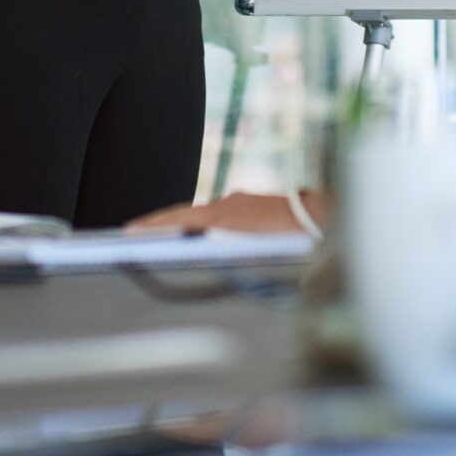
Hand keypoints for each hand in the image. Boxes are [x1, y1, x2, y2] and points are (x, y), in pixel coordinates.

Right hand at [130, 190, 320, 233]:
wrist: (328, 220)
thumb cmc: (294, 240)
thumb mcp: (251, 252)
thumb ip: (219, 252)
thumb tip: (191, 252)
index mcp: (225, 213)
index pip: (176, 218)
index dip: (149, 227)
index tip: (126, 233)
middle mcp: (230, 203)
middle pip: (186, 216)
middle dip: (161, 228)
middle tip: (136, 238)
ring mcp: (244, 203)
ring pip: (206, 219)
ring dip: (187, 231)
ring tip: (166, 246)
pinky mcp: (256, 208)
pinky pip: (223, 220)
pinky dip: (208, 231)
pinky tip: (208, 246)